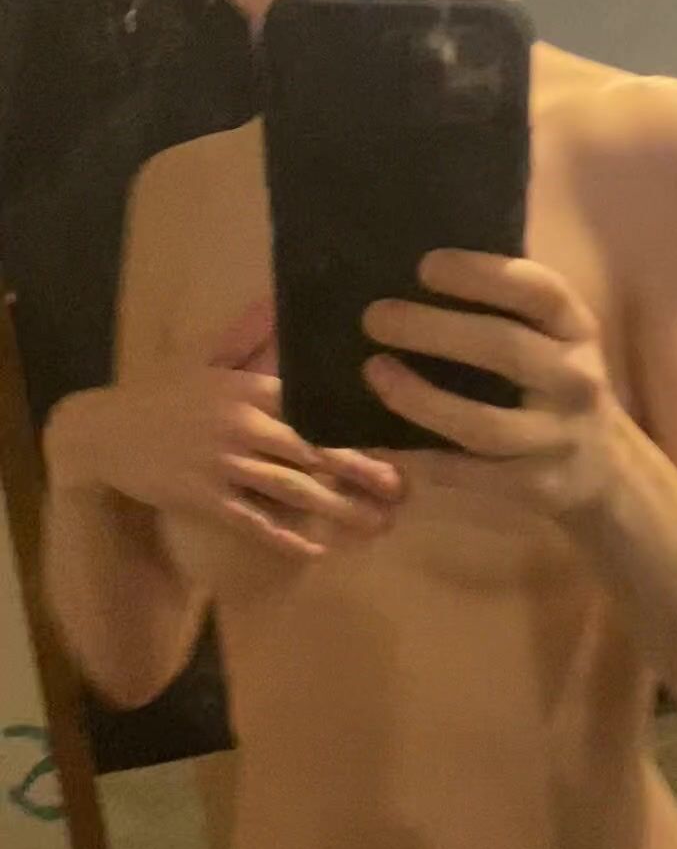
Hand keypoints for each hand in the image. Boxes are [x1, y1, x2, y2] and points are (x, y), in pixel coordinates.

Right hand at [45, 369, 404, 562]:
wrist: (102, 431)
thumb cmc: (159, 392)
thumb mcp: (205, 356)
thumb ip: (249, 334)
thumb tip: (278, 298)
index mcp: (249, 389)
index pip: (315, 406)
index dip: (355, 424)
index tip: (395, 435)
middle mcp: (244, 425)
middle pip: (316, 451)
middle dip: (363, 472)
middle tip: (402, 490)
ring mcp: (225, 465)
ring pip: (295, 489)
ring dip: (340, 510)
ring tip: (377, 525)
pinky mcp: (205, 499)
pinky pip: (256, 521)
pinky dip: (288, 537)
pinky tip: (318, 550)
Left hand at [362, 251, 623, 520]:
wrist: (606, 472)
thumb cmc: (558, 385)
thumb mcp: (556, 339)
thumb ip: (508, 307)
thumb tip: (417, 267)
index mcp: (577, 331)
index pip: (539, 292)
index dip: (483, 275)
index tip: (425, 266)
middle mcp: (575, 381)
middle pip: (505, 350)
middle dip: (434, 331)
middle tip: (375, 317)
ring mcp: (556, 439)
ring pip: (482, 424)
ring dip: (420, 399)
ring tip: (373, 371)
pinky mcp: (533, 485)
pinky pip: (465, 472)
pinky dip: (416, 455)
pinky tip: (374, 436)